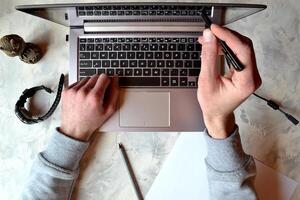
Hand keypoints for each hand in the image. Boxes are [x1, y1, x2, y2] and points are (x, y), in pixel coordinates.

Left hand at [59, 74, 118, 140]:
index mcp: (94, 96)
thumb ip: (115, 92)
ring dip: (89, 85)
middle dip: (98, 83)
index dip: (107, 81)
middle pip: (95, 76)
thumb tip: (116, 79)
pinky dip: (81, 87)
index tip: (106, 87)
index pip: (104, 77)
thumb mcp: (109, 110)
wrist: (74, 129)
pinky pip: (77, 82)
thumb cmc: (92, 121)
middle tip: (98, 94)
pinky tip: (82, 97)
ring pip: (86, 78)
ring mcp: (73, 91)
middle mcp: (83, 92)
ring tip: (89, 97)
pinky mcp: (66, 91)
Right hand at [197, 24, 261, 138]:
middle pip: (244, 46)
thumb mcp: (206, 81)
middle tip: (210, 33)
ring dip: (225, 41)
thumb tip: (209, 38)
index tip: (215, 30)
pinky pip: (239, 53)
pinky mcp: (246, 71)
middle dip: (226, 37)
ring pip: (242, 47)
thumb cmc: (213, 104)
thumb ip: (208, 58)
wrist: (217, 114)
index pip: (243, 51)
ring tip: (209, 40)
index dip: (228, 37)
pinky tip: (215, 47)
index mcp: (246, 81)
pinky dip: (226, 47)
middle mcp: (253, 76)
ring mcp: (251, 73)